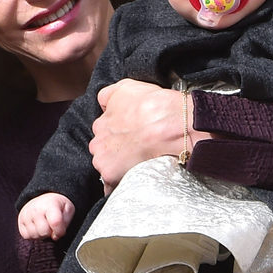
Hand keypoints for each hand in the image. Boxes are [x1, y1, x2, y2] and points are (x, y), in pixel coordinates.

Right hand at [17, 193, 74, 239]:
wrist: (45, 198)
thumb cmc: (58, 207)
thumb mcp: (68, 210)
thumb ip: (65, 223)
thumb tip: (54, 236)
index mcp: (50, 204)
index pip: (55, 222)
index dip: (60, 231)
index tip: (61, 231)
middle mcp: (36, 208)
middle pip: (44, 232)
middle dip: (50, 233)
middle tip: (52, 227)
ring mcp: (26, 214)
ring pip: (35, 235)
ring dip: (42, 235)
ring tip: (45, 227)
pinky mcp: (20, 220)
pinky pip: (26, 236)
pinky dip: (33, 235)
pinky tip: (37, 228)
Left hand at [90, 79, 210, 190]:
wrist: (175, 127)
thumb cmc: (157, 107)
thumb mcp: (128, 87)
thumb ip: (109, 95)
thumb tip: (104, 103)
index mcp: (101, 121)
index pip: (104, 130)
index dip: (119, 133)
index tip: (131, 135)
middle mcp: (98, 140)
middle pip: (104, 148)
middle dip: (116, 150)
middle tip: (137, 149)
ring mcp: (102, 159)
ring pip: (107, 166)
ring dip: (118, 166)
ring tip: (139, 164)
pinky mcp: (111, 176)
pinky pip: (111, 185)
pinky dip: (120, 184)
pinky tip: (134, 178)